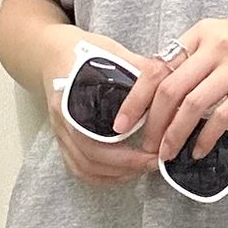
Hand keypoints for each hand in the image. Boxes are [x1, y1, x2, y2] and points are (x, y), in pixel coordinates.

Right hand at [43, 29, 175, 186]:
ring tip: (141, 168)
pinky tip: (121, 172)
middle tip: (153, 163)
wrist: (55, 52)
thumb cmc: (87, 52)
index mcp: (72, 99)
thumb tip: (172, 84)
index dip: (125, 155)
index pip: (96, 140)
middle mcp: (62, 120)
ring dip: (114, 174)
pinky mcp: (62, 139)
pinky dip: (100, 176)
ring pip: (84, 167)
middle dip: (126, 166)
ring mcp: (59, 132)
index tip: (151, 154)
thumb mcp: (114, 53)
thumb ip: (140, 70)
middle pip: (90, 159)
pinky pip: (78, 167)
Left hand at [113, 12, 227, 162]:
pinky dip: (206, 137)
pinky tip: (199, 151)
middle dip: (151, 122)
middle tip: (144, 146)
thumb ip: (196, 60)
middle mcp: (215, 46)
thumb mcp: (224, 38)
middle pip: (169, 88)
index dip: (136, 98)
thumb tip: (165, 90)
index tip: (122, 122)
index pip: (157, 67)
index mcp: (201, 34)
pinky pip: (223, 116)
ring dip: (174, 134)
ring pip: (192, 104)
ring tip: (167, 154)